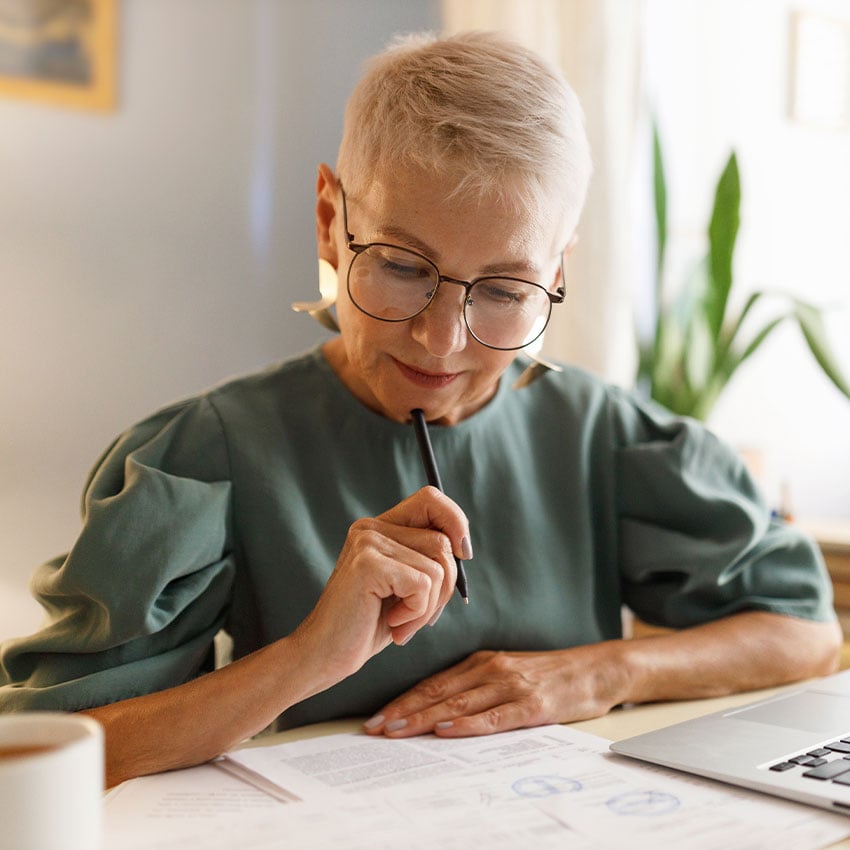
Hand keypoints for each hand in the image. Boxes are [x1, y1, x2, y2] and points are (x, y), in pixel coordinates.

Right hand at [292, 486, 469, 685]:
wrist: (324, 655)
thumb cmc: (368, 624)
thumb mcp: (406, 586)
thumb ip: (428, 559)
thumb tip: (463, 547)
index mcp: (380, 527)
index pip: (431, 499)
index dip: (456, 521)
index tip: (463, 556)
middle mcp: (371, 527)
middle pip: (443, 541)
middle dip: (445, 587)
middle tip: (418, 616)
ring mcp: (368, 543)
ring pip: (438, 566)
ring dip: (429, 606)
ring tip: (401, 623)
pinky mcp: (369, 564)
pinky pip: (423, 585)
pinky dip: (416, 613)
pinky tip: (393, 623)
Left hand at [363, 643, 629, 736]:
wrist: (596, 669)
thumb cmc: (549, 675)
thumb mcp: (507, 671)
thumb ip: (476, 686)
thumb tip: (438, 711)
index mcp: (481, 662)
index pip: (432, 683)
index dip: (402, 700)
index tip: (376, 717)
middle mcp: (490, 670)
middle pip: (438, 693)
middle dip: (402, 711)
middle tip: (374, 728)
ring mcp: (511, 686)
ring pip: (458, 704)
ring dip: (424, 718)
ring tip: (396, 731)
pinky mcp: (532, 705)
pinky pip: (494, 717)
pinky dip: (468, 725)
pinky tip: (447, 731)